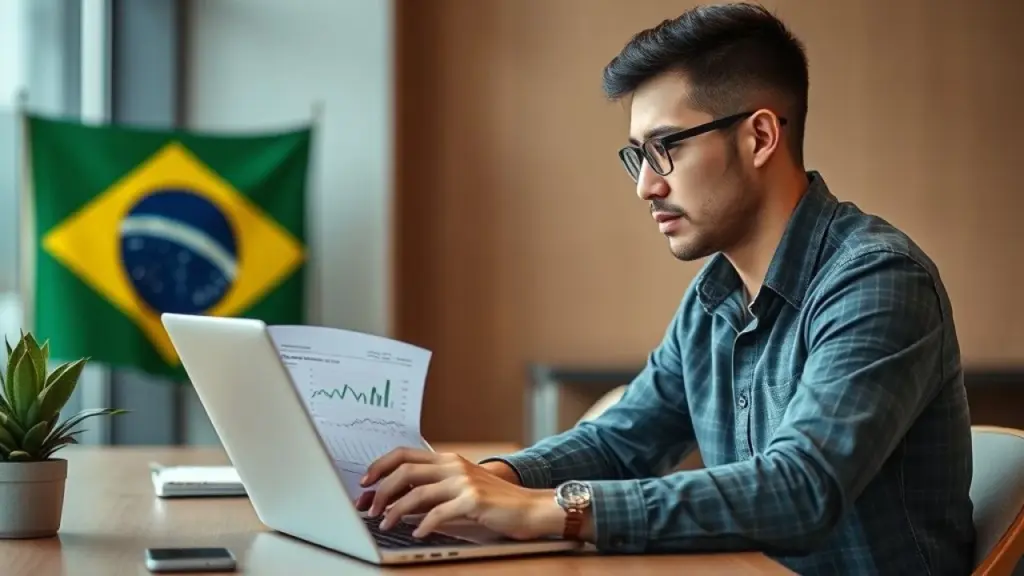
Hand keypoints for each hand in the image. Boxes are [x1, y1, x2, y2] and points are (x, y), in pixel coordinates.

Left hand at [355, 448, 563, 539]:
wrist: (529, 508)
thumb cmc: (493, 503)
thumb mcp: (460, 491)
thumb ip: (432, 493)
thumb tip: (396, 504)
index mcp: (448, 460)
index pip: (404, 454)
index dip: (380, 465)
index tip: (365, 482)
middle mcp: (453, 465)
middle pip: (405, 470)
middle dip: (381, 490)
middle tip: (370, 508)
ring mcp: (463, 481)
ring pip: (417, 492)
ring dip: (395, 510)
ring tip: (385, 523)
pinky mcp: (473, 499)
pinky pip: (438, 512)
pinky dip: (423, 525)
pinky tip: (417, 533)